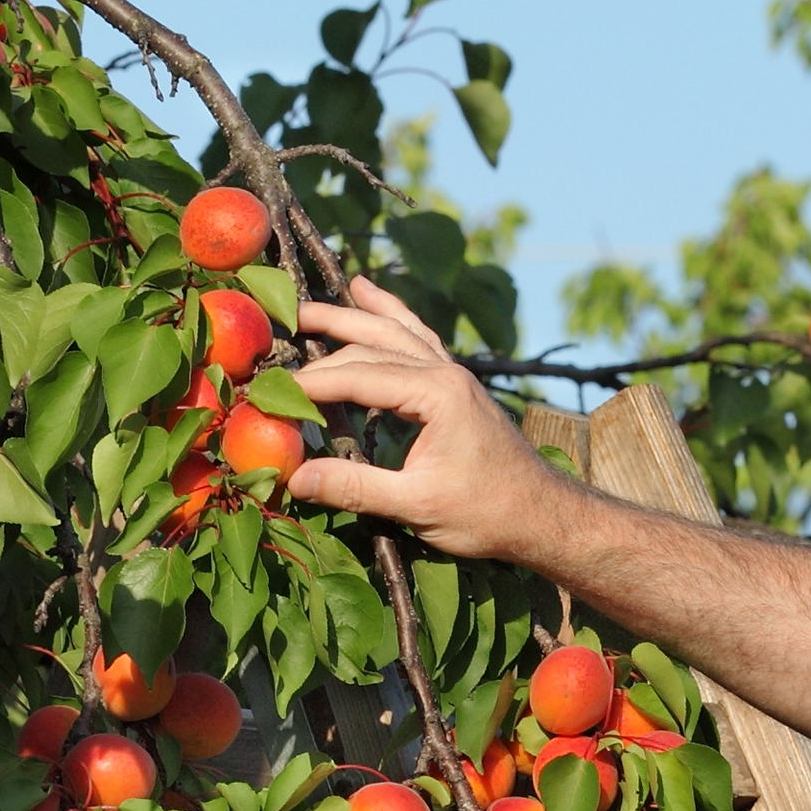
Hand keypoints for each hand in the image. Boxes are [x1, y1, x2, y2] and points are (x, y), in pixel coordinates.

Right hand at [286, 282, 586, 568]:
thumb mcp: (416, 506)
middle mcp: (445, 372)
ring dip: (353, 315)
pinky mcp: (457, 384)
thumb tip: (295, 478)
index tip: (269, 391)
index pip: (358, 377)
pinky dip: (391, 316)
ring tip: (313, 304)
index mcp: (436, 393)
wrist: (541, 514)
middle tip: (279, 324)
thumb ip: (355, 488)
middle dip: (324, 334)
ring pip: (395, 330)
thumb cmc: (486, 513)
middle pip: (372, 343)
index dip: (310, 384)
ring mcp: (454, 374)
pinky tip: (371, 296)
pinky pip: (417, 336)